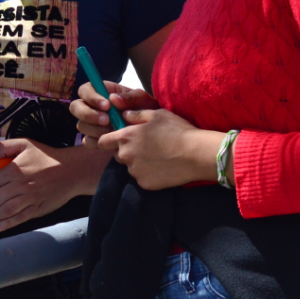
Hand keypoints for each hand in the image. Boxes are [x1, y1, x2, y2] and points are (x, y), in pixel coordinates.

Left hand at [0, 139, 84, 233]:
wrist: (71, 170)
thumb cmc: (46, 157)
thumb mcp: (25, 143)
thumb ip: (4, 147)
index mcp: (14, 170)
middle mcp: (20, 186)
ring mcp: (29, 200)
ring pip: (4, 212)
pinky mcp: (37, 210)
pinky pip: (18, 220)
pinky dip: (5, 225)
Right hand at [70, 81, 159, 148]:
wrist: (150, 129)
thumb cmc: (145, 108)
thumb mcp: (142, 99)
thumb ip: (129, 97)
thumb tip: (113, 98)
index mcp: (101, 92)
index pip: (84, 90)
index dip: (91, 97)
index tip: (107, 105)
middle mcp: (92, 106)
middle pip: (75, 107)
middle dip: (89, 115)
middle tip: (107, 121)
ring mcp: (91, 123)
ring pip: (81, 125)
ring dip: (95, 129)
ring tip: (113, 131)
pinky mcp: (94, 138)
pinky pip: (87, 141)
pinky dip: (96, 142)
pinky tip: (110, 140)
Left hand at [96, 108, 223, 190]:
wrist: (196, 154)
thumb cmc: (177, 130)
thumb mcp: (157, 114)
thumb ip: (136, 115)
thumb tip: (124, 115)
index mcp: (126, 137)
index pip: (103, 141)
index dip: (108, 140)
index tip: (116, 139)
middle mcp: (126, 155)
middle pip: (117, 154)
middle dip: (127, 150)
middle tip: (145, 147)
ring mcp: (135, 171)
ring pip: (130, 167)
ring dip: (138, 162)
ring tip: (156, 157)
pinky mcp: (144, 184)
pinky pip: (141, 178)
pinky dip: (147, 174)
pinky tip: (161, 167)